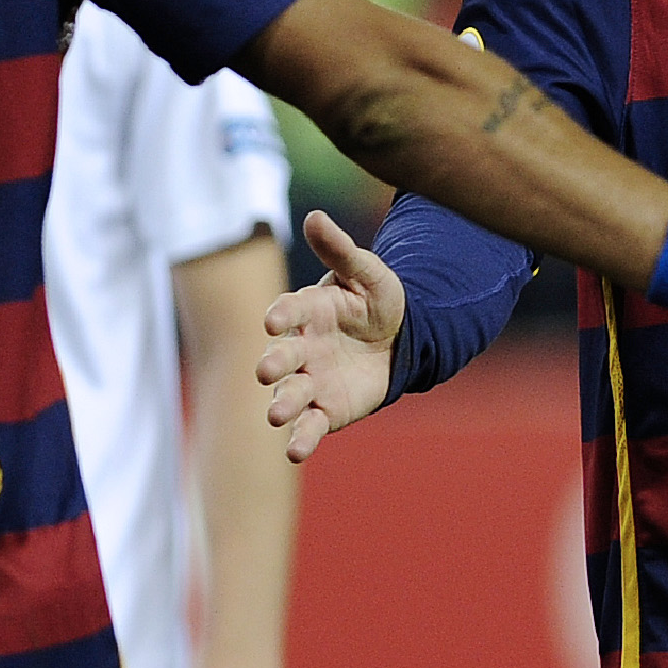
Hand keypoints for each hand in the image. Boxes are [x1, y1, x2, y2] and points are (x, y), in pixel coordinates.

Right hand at [256, 210, 403, 464]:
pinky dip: (301, 439)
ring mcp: (311, 381)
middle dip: (274, 363)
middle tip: (266, 370)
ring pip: (290, 394)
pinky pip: (309, 426)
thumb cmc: (376, 301)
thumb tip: (315, 215)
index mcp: (307, 311)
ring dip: (281, 403)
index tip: (274, 322)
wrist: (401, 340)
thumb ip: (340, 251)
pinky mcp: (325, 411)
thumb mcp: (366, 273)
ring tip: (276, 414)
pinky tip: (295, 451)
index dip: (281, 315)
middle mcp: (301, 348)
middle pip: (282, 356)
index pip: (289, 311)